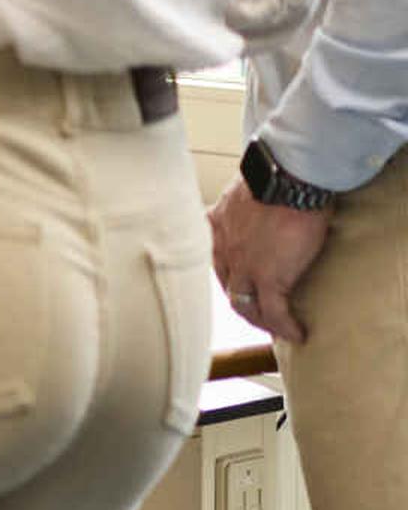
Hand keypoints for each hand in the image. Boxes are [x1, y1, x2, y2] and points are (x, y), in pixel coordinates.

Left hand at [207, 178, 326, 343]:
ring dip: (261, 320)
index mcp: (214, 226)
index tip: (242, 285)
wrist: (289, 177)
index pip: (213, 260)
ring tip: (278, 328)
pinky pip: (274, 311)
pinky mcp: (268, 276)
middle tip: (259, 313)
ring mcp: (243, 266)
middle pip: (227, 285)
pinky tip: (297, 334)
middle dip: (242, 301)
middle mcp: (221, 249)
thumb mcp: (246, 190)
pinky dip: (284, 326)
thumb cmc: (276, 175)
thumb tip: (258, 203)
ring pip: (244, 305)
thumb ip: (243, 205)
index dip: (229, 276)